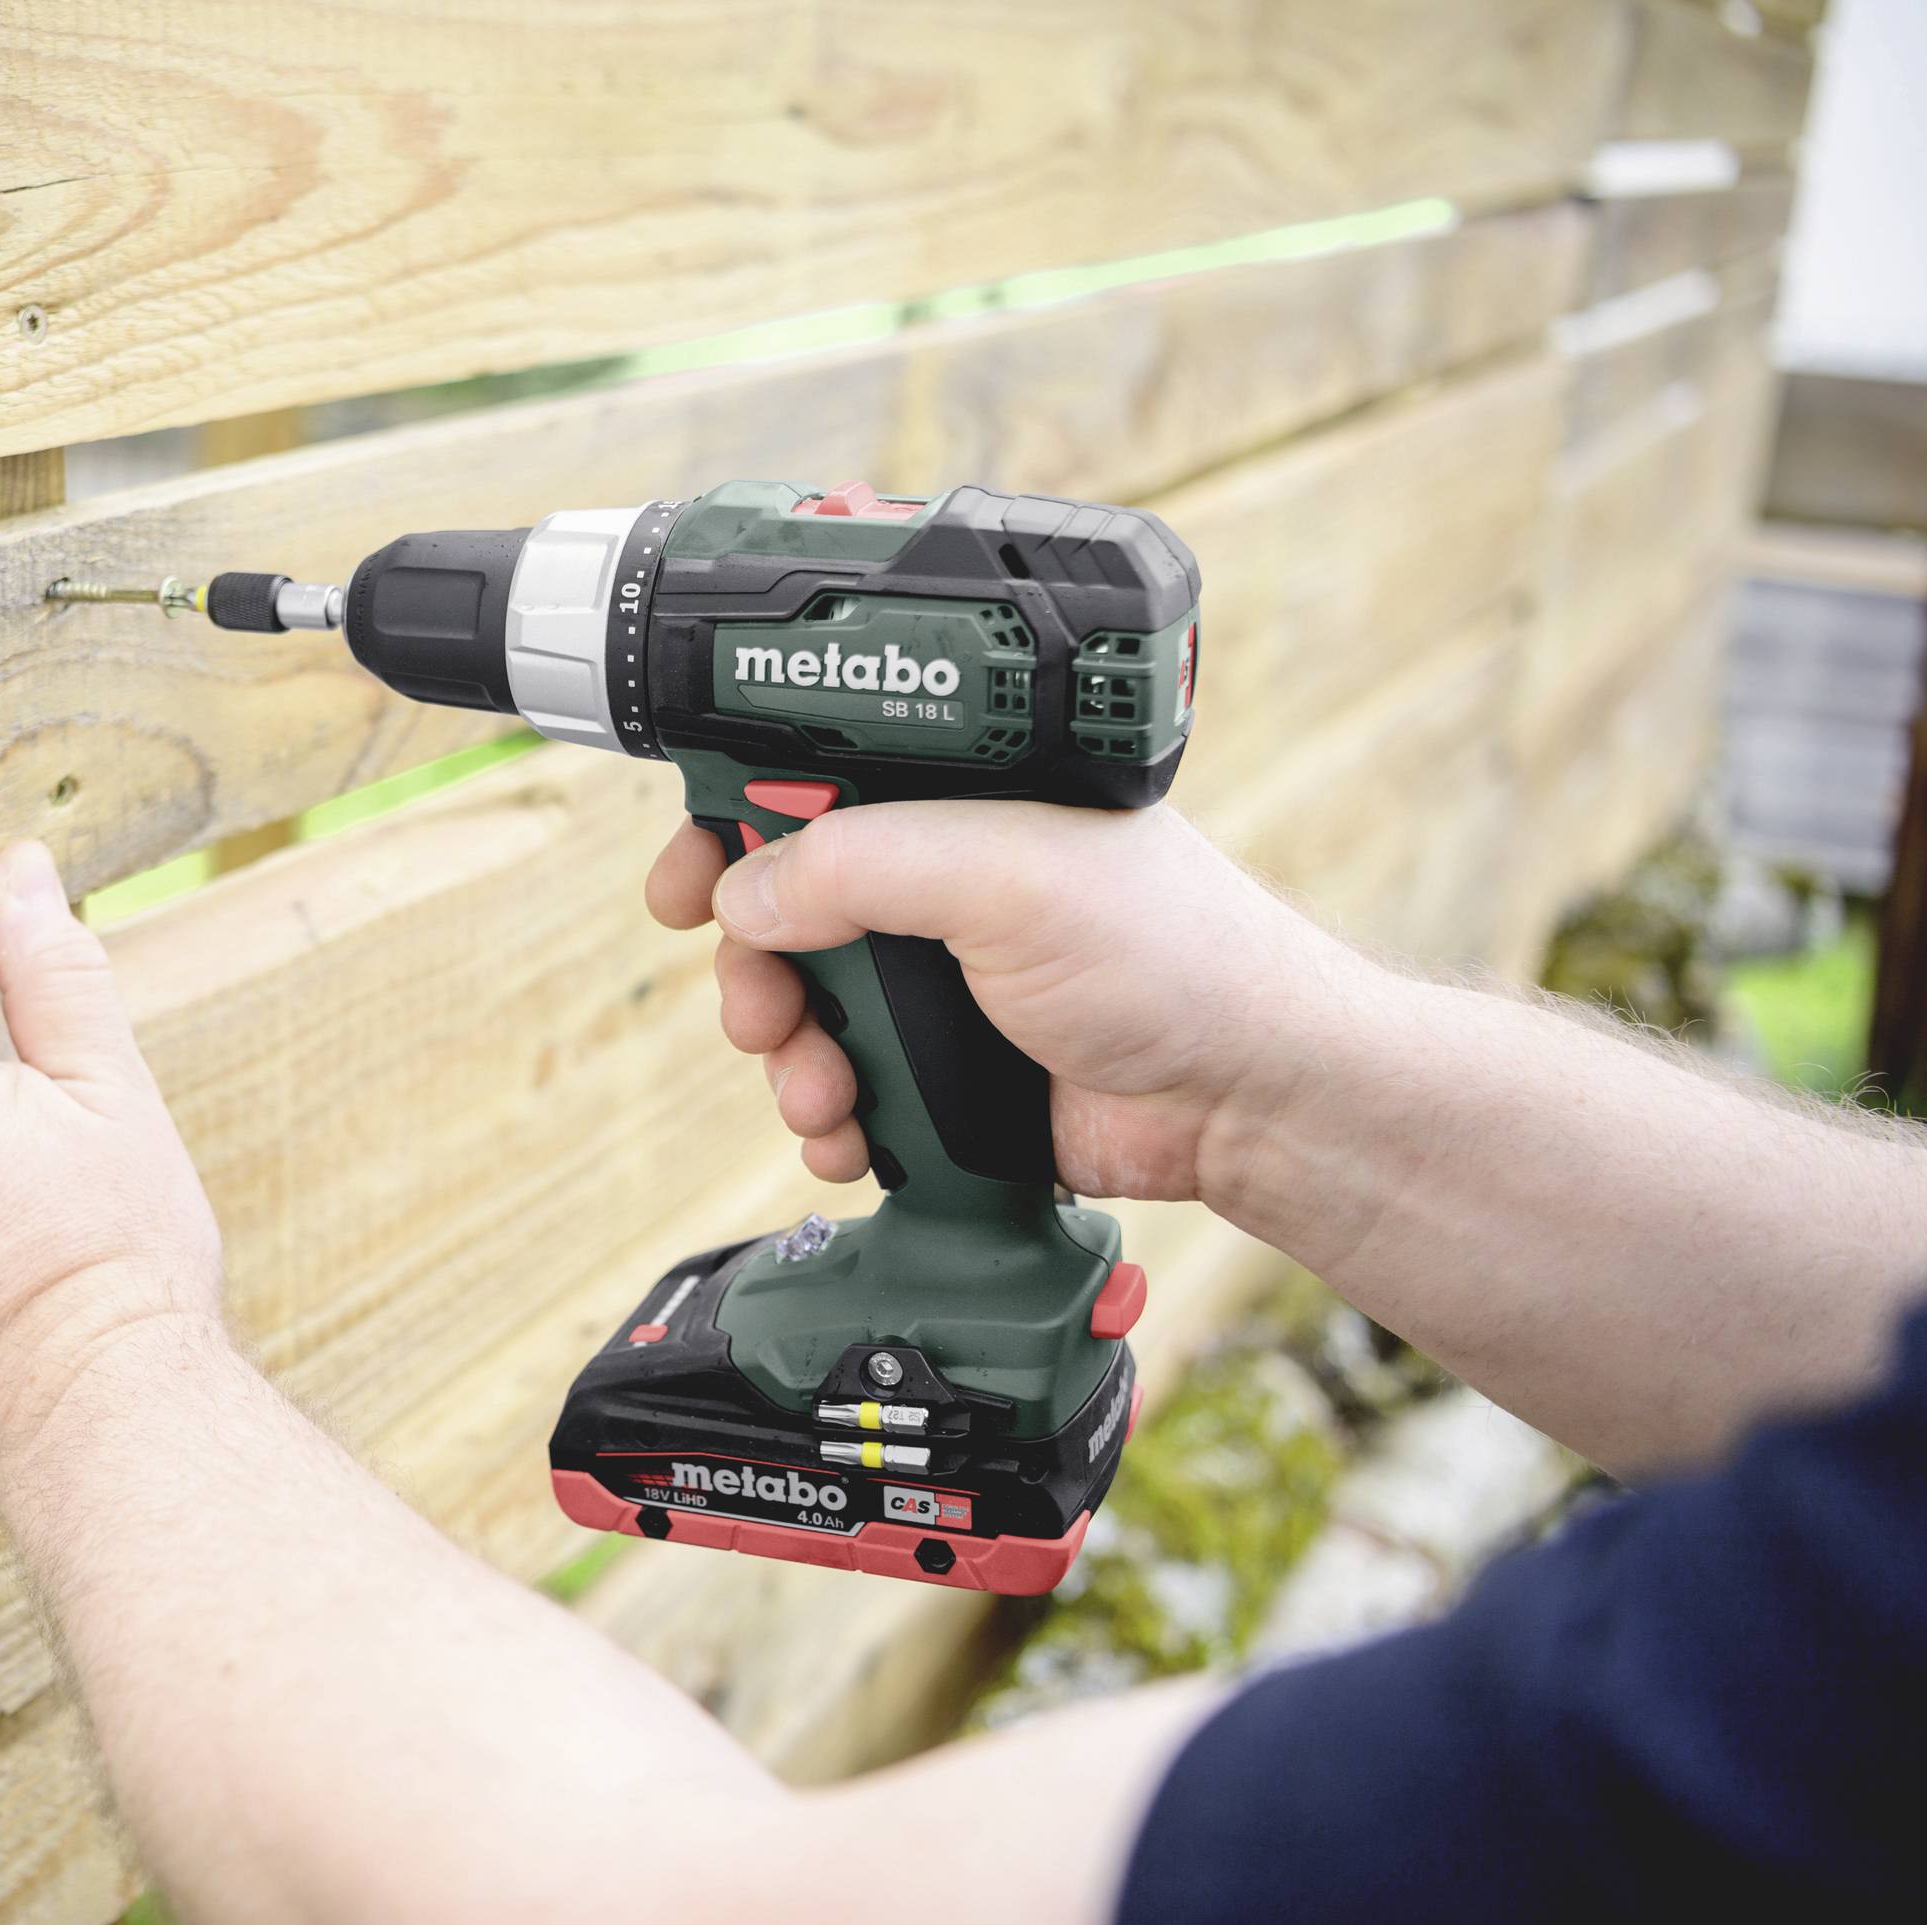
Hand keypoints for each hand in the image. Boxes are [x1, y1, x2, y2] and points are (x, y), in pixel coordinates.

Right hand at [645, 801, 1365, 1203]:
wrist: (1243, 1099)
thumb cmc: (1168, 954)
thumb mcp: (1001, 874)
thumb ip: (861, 866)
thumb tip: (746, 896)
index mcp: (955, 795)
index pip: (805, 784)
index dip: (729, 827)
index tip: (683, 882)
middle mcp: (941, 877)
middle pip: (780, 910)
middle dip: (752, 970)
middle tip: (756, 1010)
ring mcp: (941, 978)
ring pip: (802, 1010)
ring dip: (789, 1059)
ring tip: (822, 1092)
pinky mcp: (945, 1069)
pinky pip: (844, 1089)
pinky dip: (828, 1119)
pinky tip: (848, 1138)